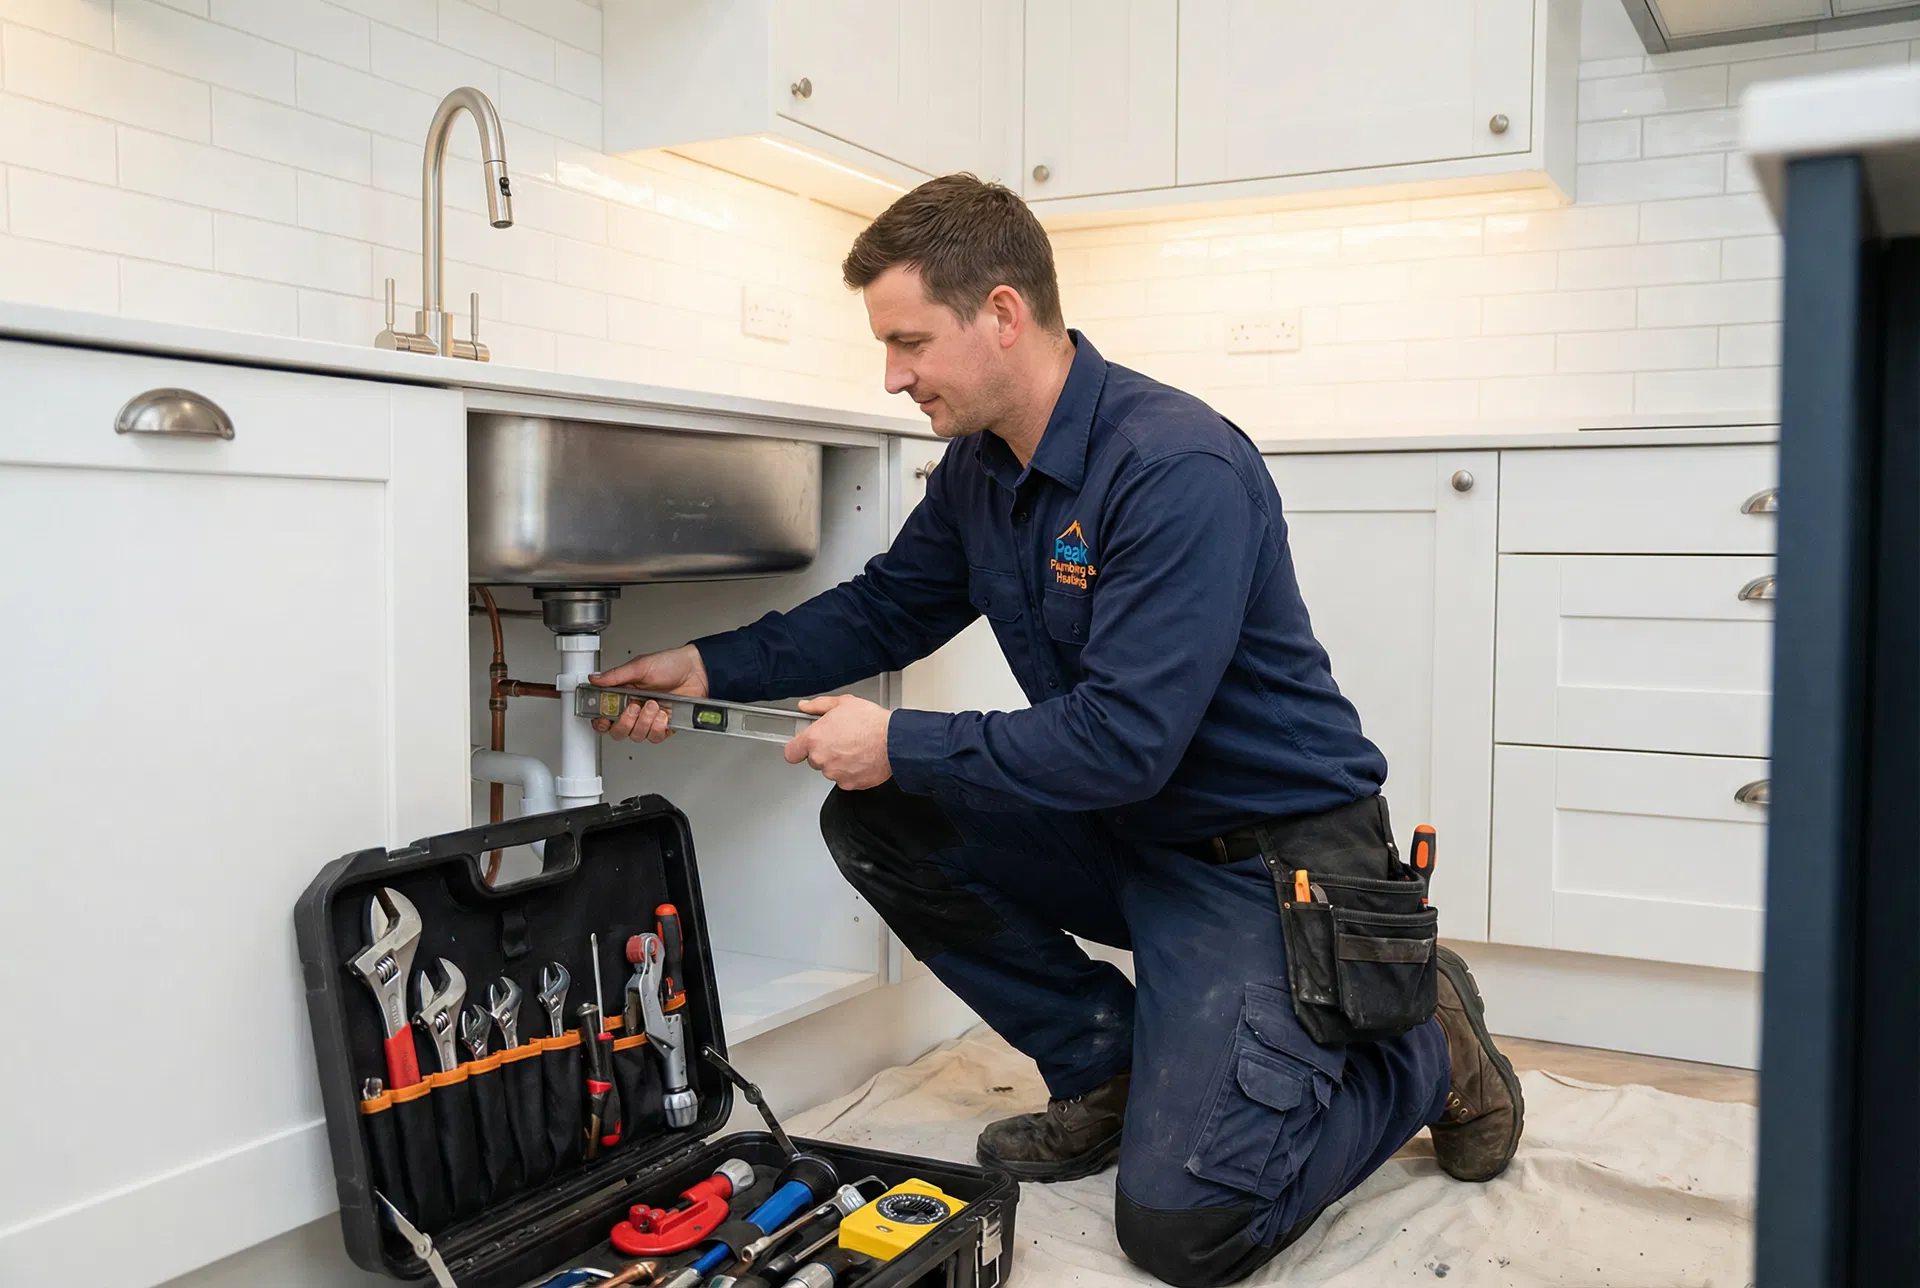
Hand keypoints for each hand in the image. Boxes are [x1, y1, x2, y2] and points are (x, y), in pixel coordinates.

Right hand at [589, 645, 707, 743]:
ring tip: (653, 706)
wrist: (698, 671)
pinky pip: (655, 737)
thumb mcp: (640, 666)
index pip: (605, 714)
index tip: (603, 719)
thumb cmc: (671, 664)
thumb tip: (594, 679)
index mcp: (624, 693)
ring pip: (636, 735)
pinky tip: (663, 715)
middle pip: (618, 731)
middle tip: (634, 707)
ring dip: (644, 722)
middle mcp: (635, 708)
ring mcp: (649, 718)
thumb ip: (616, 676)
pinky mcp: (664, 726)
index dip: (600, 721)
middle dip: (624, 722)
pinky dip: (658, 728)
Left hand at [784, 694, 892, 789]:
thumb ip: (818, 706)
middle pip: (814, 760)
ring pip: (830, 770)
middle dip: (824, 751)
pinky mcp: (848, 784)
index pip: (791, 752)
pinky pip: (844, 779)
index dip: (797, 749)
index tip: (802, 747)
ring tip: (855, 748)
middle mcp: (821, 758)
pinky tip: (861, 758)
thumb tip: (805, 706)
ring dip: (838, 762)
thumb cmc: (872, 722)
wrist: (894, 741)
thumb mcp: (843, 703)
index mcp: (815, 738)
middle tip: (841, 740)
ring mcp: (834, 774)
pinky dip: (851, 772)